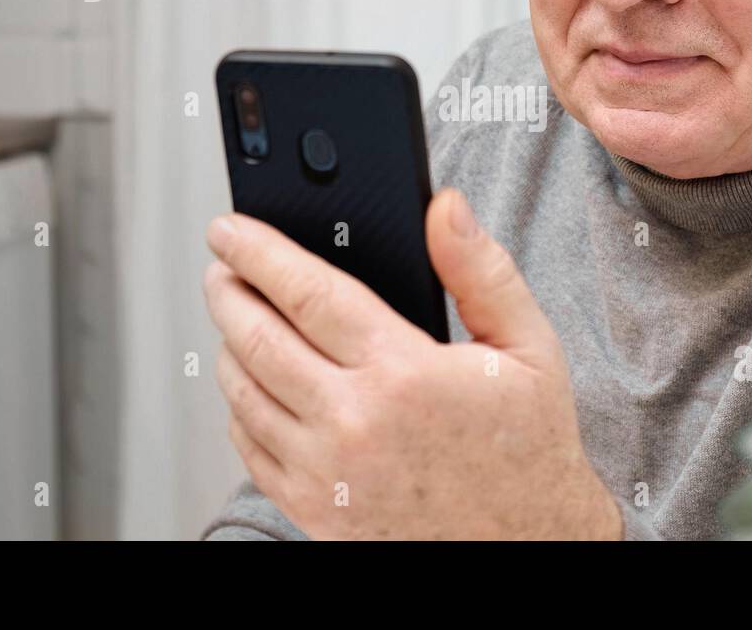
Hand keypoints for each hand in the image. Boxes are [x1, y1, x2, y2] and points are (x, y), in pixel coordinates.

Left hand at [203, 187, 620, 539]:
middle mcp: (354, 423)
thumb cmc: (529, 445)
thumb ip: (480, 269)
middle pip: (257, 338)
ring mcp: (327, 473)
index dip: (258, 252)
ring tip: (235, 317)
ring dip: (228, 345)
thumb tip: (443, 208)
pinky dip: (239, 407)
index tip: (230, 228)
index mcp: (404, 373)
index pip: (307, 293)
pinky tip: (252, 384)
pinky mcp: (315, 511)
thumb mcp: (526, 346)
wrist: (530, 543)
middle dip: (228, 290)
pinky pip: (250, 449)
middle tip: (222, 265)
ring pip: (243, 393)